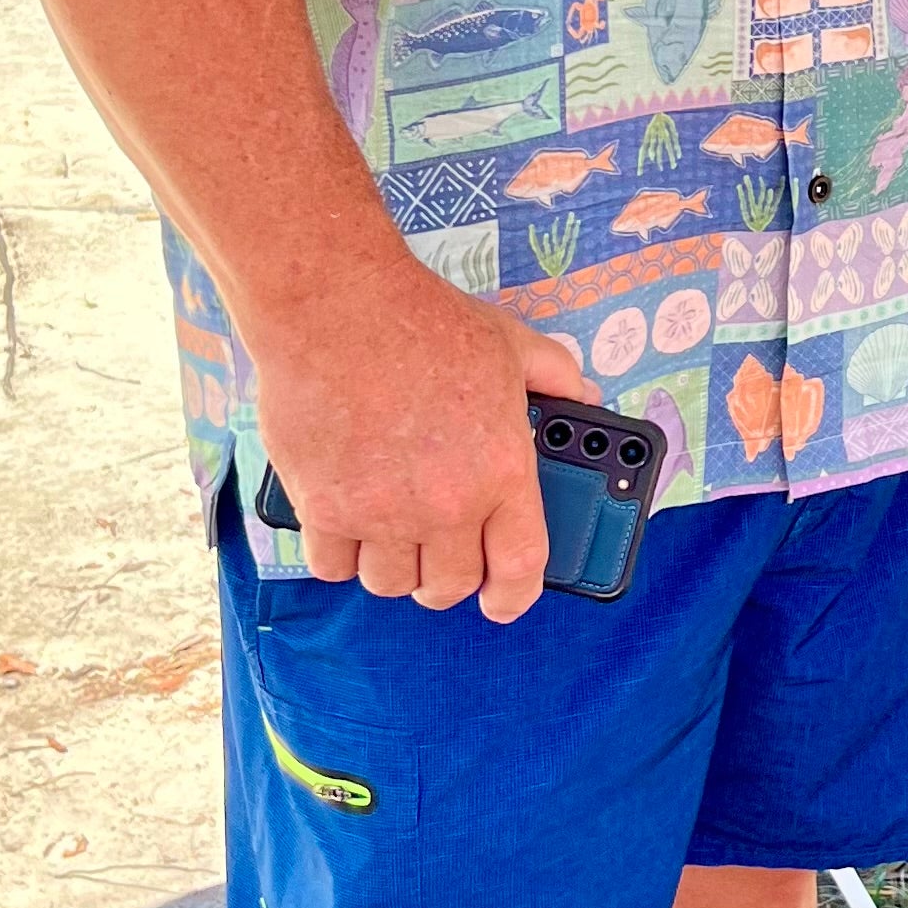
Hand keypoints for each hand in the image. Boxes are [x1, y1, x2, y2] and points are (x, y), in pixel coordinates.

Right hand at [248, 257, 589, 623]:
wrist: (336, 305)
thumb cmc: (422, 321)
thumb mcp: (511, 343)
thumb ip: (556, 376)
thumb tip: (584, 397)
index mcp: (501, 471)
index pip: (520, 567)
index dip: (513, 596)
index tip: (502, 602)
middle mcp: (445, 504)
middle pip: (449, 586)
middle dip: (448, 579)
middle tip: (440, 555)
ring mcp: (381, 512)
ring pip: (390, 582)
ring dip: (394, 567)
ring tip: (391, 536)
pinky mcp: (322, 508)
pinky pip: (332, 566)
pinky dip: (339, 555)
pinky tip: (343, 527)